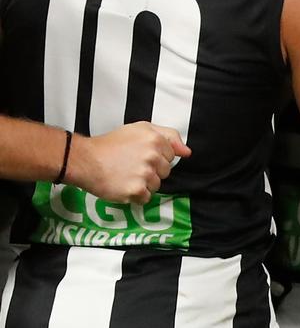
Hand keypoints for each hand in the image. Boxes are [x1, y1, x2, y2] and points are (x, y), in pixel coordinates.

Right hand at [68, 122, 191, 203]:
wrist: (85, 160)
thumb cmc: (111, 144)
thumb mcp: (141, 129)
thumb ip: (169, 137)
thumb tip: (187, 152)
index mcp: (156, 139)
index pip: (171, 156)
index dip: (156, 157)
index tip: (140, 156)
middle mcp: (152, 156)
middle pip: (165, 172)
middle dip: (151, 171)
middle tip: (131, 166)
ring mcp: (145, 174)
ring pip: (156, 186)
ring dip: (143, 184)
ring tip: (126, 175)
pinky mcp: (136, 190)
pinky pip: (145, 198)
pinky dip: (135, 195)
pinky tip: (123, 185)